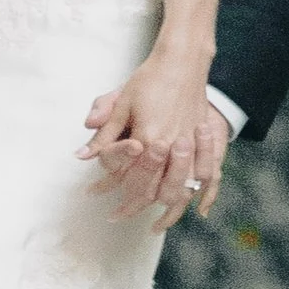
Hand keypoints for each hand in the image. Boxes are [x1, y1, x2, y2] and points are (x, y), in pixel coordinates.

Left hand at [81, 54, 230, 224]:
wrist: (182, 62)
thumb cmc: (150, 80)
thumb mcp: (122, 104)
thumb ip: (104, 134)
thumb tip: (82, 155)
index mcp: (148, 137)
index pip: (134, 181)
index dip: (120, 200)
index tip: (110, 211)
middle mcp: (171, 146)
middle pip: (157, 191)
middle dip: (138, 209)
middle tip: (122, 218)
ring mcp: (191, 144)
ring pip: (183, 190)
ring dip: (169, 211)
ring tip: (156, 225)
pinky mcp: (204, 141)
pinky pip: (207, 177)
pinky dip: (201, 196)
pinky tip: (196, 208)